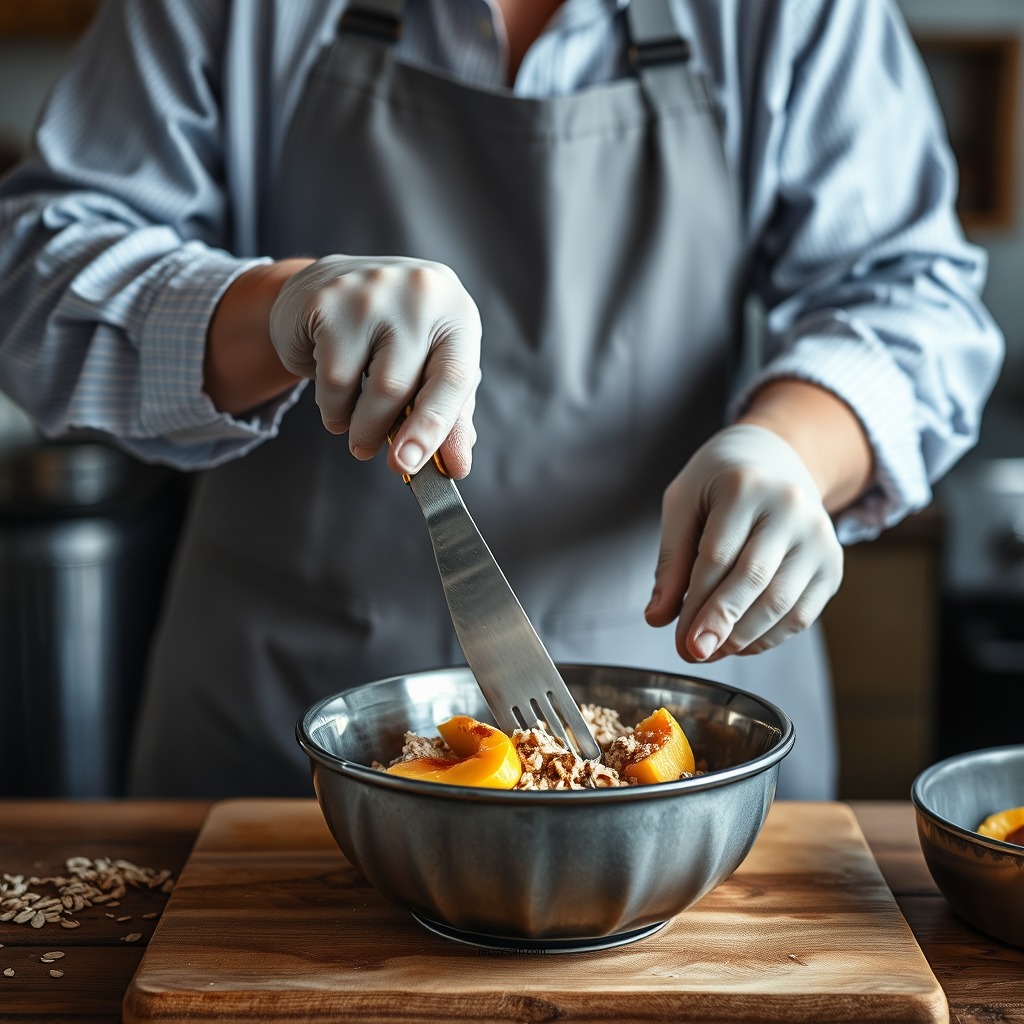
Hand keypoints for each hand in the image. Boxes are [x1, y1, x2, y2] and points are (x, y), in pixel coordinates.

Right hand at [268, 255, 481, 476]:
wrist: (327, 289)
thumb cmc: (392, 337)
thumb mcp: (431, 369)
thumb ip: (450, 417)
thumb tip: (457, 465)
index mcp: (457, 313)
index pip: (454, 377)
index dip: (435, 428)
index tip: (413, 464)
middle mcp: (420, 294)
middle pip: (401, 386)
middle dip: (382, 433)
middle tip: (368, 453)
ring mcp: (373, 292)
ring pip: (363, 386)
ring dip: (354, 423)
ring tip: (351, 419)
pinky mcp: (328, 301)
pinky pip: (330, 378)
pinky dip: (331, 405)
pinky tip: (333, 393)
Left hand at [645, 424, 842, 661]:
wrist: (774, 461)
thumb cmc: (719, 484)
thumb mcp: (682, 504)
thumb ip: (671, 561)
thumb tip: (658, 617)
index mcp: (746, 487)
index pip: (717, 556)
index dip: (696, 604)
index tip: (680, 639)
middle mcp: (791, 508)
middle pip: (754, 580)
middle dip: (721, 624)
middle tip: (694, 653)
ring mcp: (819, 536)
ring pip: (782, 603)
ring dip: (744, 637)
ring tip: (713, 650)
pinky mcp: (833, 564)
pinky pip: (802, 613)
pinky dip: (769, 637)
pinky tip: (740, 642)